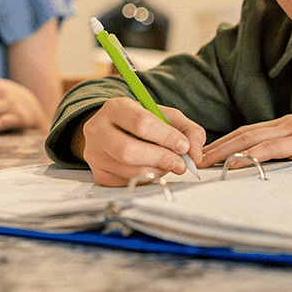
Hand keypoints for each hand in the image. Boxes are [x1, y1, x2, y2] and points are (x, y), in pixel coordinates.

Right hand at [72, 97, 206, 186]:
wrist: (114, 131)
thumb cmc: (142, 122)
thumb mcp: (166, 116)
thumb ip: (188, 130)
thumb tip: (196, 155)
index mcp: (115, 108)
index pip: (141, 123)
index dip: (166, 137)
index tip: (184, 146)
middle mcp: (98, 130)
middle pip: (129, 151)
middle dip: (161, 159)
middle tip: (181, 164)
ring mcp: (95, 155)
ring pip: (129, 171)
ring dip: (157, 171)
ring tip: (167, 165)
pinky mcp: (99, 175)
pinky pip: (127, 183)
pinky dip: (147, 180)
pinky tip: (152, 170)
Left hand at [196, 115, 291, 168]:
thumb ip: (286, 159)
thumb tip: (262, 173)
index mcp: (284, 126)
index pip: (246, 133)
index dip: (223, 143)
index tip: (204, 155)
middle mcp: (285, 124)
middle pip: (242, 133)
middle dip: (217, 146)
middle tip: (195, 159)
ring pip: (252, 138)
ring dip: (227, 150)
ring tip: (207, 161)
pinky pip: (273, 147)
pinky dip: (254, 154)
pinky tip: (239, 162)